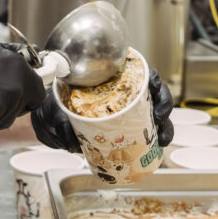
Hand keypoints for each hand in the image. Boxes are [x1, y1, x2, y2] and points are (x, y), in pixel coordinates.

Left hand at [31, 66, 174, 150]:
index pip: (139, 72)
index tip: (153, 88)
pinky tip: (157, 145)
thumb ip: (63, 124)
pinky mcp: (129, 125)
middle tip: (159, 118)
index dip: (152, 79)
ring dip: (164, 125)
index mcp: (111, 78)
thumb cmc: (58, 105)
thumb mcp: (58, 109)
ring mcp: (128, 108)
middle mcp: (123, 91)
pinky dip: (156, 137)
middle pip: (154, 92)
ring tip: (161, 138)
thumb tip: (73, 143)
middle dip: (163, 105)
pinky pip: (148, 129)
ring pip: (155, 112)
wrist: (53, 117)